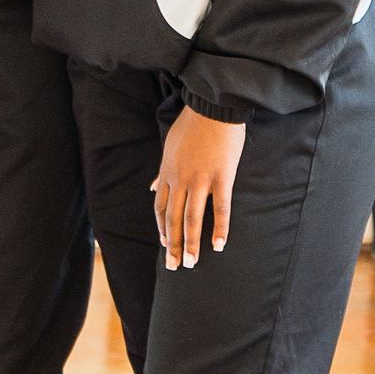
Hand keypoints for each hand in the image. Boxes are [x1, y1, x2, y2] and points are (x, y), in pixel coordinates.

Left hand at [152, 107, 244, 268]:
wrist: (212, 107)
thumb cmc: (192, 125)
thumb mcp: (169, 147)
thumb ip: (162, 171)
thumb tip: (152, 188)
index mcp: (167, 173)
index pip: (160, 208)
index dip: (162, 229)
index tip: (165, 245)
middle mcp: (180, 180)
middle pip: (173, 219)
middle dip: (172, 244)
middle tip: (175, 266)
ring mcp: (200, 180)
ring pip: (192, 219)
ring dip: (191, 243)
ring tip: (192, 263)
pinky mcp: (221, 177)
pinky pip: (220, 208)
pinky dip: (219, 229)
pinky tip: (219, 245)